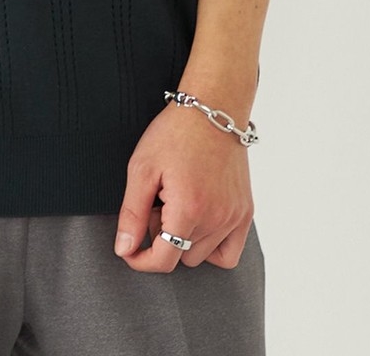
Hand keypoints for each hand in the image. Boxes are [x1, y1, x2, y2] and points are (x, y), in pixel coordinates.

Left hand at [114, 101, 253, 271]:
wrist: (212, 109)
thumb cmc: (175, 133)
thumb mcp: (142, 168)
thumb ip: (132, 214)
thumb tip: (124, 249)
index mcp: (189, 209)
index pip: (164, 260)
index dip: (140, 260)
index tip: (129, 250)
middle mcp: (217, 218)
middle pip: (181, 256)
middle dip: (162, 237)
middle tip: (157, 204)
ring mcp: (235, 217)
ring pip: (203, 256)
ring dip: (185, 238)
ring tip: (177, 204)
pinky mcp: (246, 212)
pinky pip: (229, 253)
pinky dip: (211, 246)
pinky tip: (198, 220)